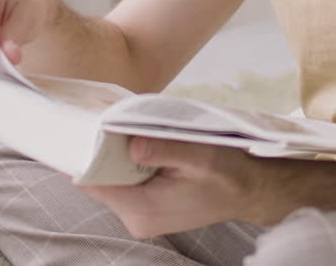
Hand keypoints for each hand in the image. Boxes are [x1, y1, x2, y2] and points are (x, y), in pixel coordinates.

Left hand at [79, 138, 284, 237]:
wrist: (250, 191)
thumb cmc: (229, 173)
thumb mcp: (200, 155)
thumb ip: (164, 149)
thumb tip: (130, 142)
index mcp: (142, 209)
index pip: (92, 182)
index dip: (85, 153)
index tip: (85, 124)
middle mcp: (135, 218)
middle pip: (97, 180)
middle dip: (101, 150)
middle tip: (108, 116)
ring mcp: (139, 216)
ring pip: (109, 179)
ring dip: (116, 155)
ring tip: (127, 128)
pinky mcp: (145, 208)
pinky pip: (123, 181)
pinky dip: (127, 162)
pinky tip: (139, 144)